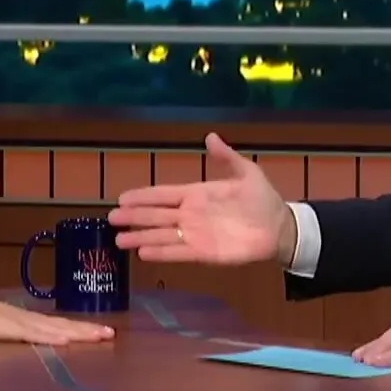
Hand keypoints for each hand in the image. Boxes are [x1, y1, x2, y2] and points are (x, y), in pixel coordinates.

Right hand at [0, 293, 115, 346]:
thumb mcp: (1, 335)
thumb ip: (14, 341)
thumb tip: (26, 352)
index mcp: (28, 321)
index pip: (59, 326)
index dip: (80, 329)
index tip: (101, 332)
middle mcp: (31, 319)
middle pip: (65, 325)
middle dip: (88, 330)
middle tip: (112, 333)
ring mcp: (24, 322)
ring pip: (57, 328)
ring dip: (79, 332)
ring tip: (101, 335)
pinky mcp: (14, 328)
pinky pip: (37, 334)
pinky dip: (53, 337)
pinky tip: (68, 340)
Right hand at [109, 132, 293, 265]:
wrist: (280, 227)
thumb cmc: (263, 200)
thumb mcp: (246, 172)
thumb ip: (226, 157)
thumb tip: (210, 136)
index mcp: (197, 194)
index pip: (163, 194)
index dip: (143, 196)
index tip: (122, 198)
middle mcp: (191, 215)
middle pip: (156, 216)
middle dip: (133, 217)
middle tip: (111, 218)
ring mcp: (196, 235)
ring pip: (161, 236)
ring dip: (140, 237)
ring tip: (118, 239)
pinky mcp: (204, 254)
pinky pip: (178, 252)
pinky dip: (161, 253)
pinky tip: (143, 254)